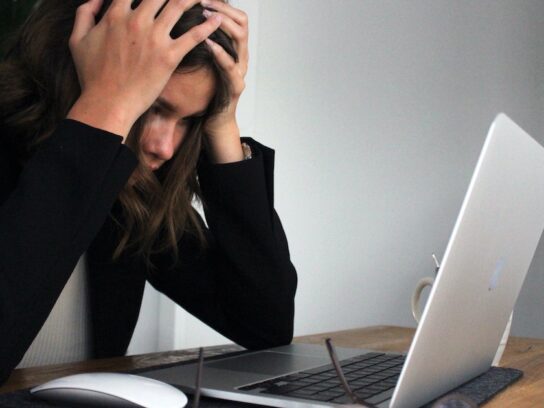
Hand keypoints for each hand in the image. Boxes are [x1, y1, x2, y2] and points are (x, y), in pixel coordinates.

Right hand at [67, 0, 221, 137]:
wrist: (107, 104)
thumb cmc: (92, 76)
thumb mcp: (77, 41)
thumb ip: (85, 14)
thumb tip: (96, 0)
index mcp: (115, 14)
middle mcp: (136, 21)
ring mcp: (154, 38)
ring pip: (179, 5)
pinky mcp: (169, 57)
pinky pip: (193, 36)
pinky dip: (208, 26)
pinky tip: (218, 19)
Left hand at [201, 0, 247, 161]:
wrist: (213, 121)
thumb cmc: (204, 91)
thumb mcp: (199, 61)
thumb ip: (195, 41)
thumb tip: (177, 21)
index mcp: (232, 47)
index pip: (235, 15)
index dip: (221, 3)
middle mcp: (241, 55)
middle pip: (241, 21)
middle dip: (222, 8)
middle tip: (203, 2)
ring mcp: (240, 70)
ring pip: (240, 39)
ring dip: (222, 24)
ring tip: (204, 16)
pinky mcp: (236, 86)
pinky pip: (231, 66)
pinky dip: (219, 52)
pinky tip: (207, 43)